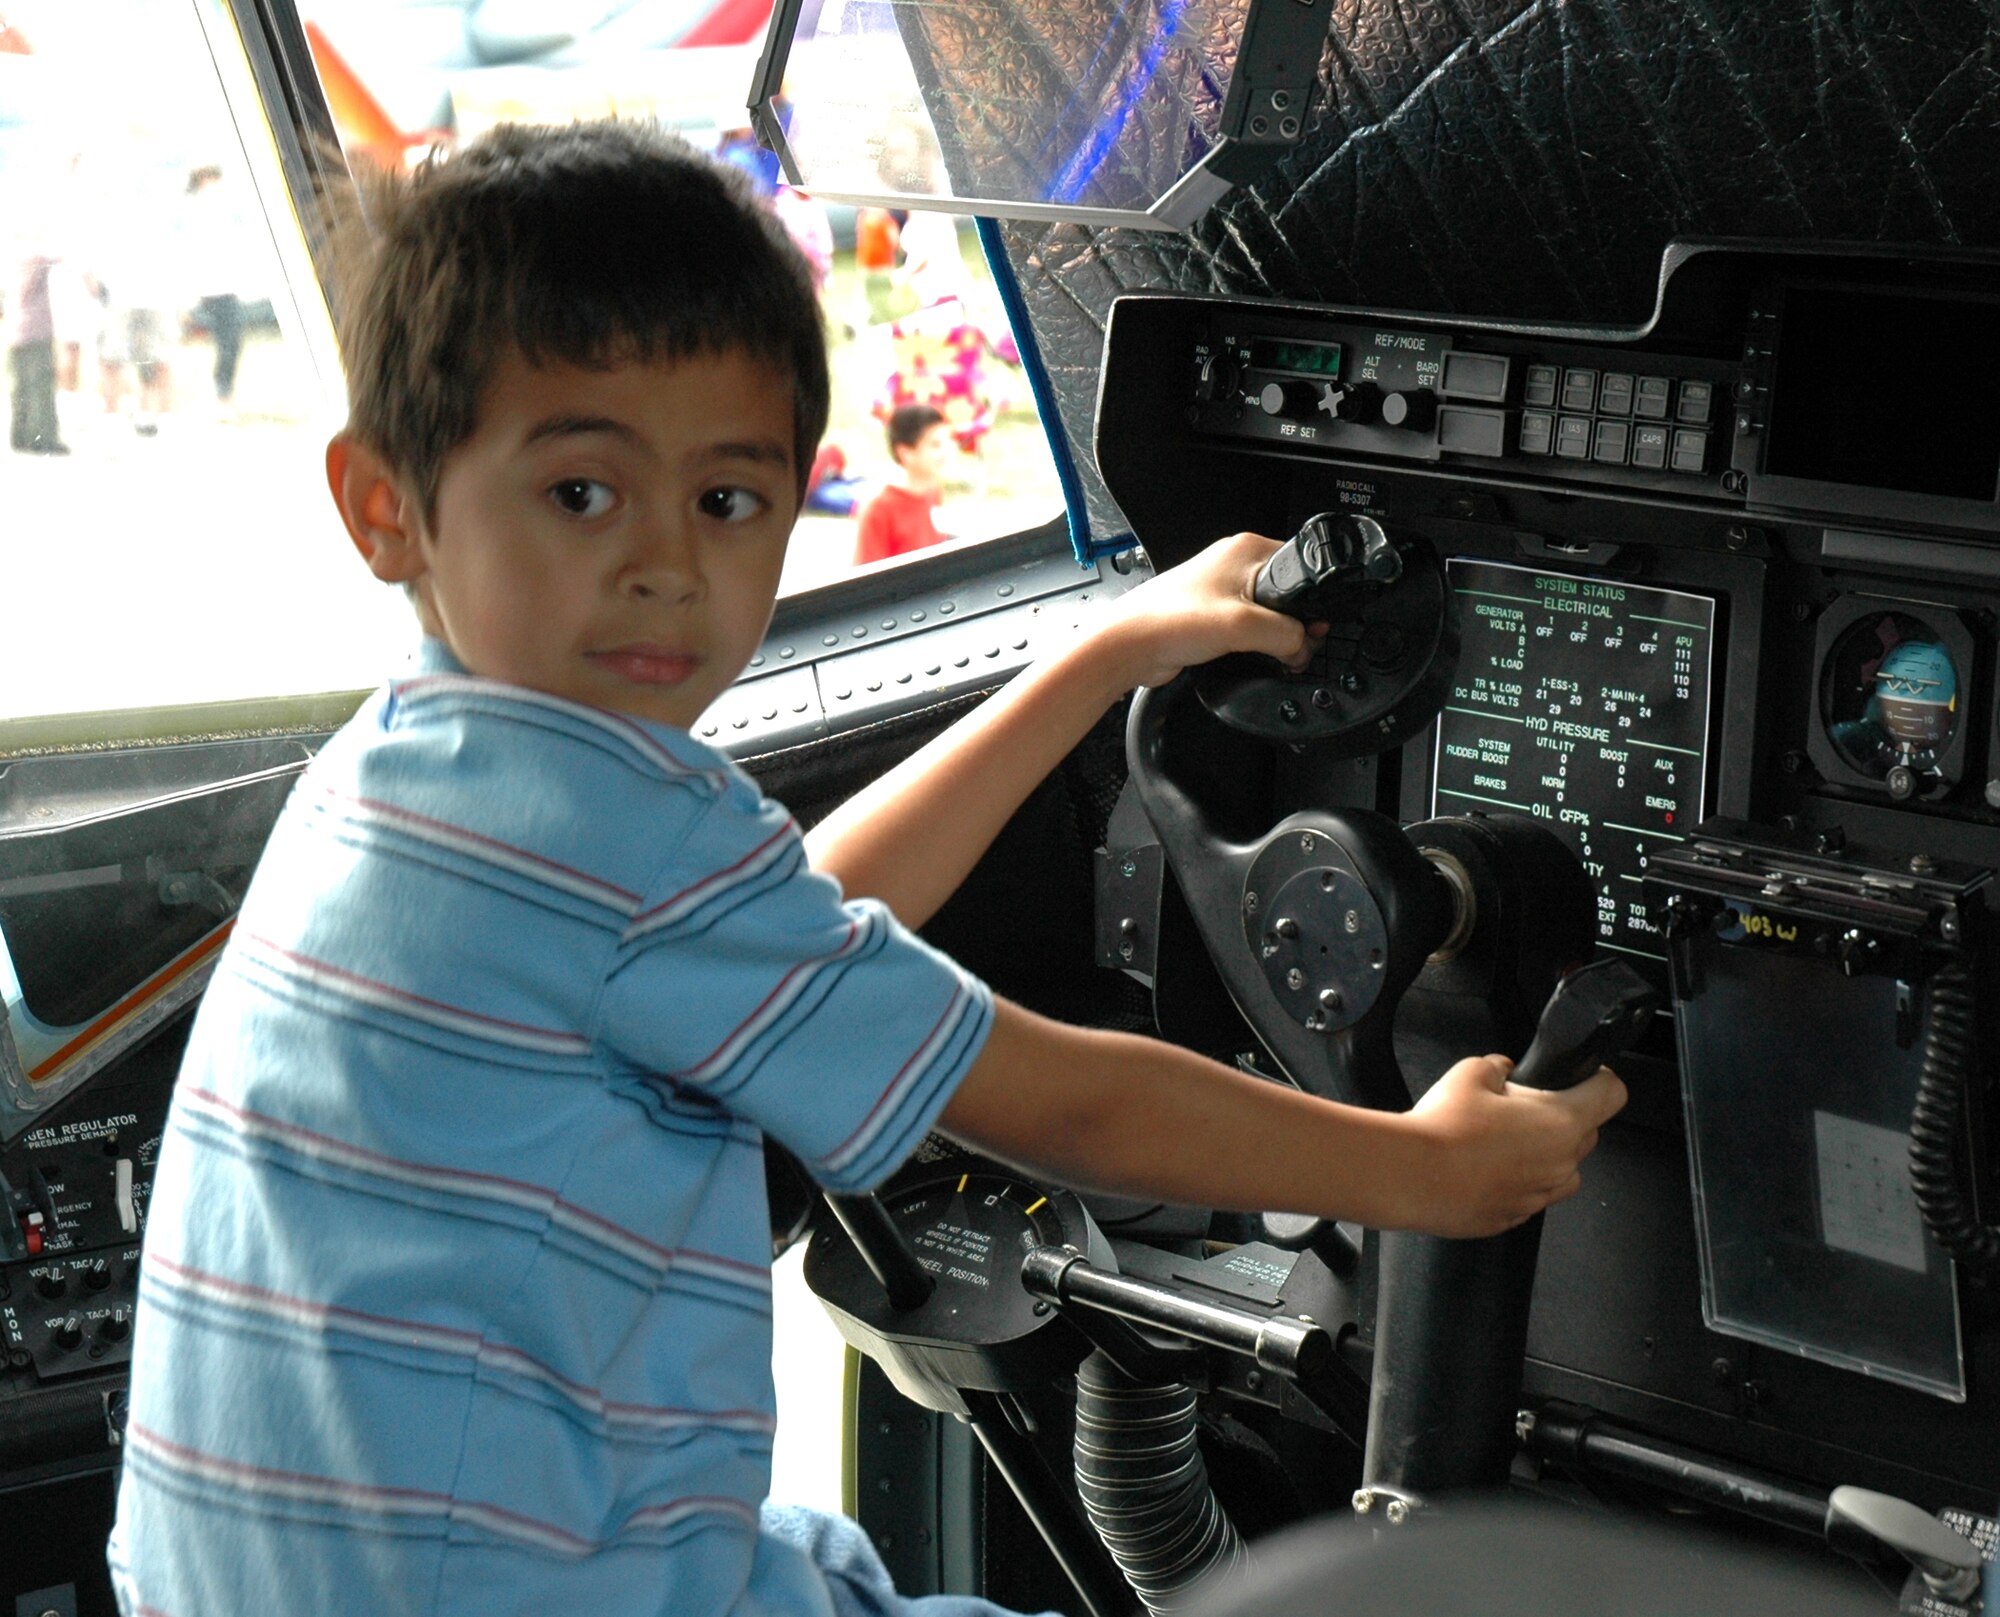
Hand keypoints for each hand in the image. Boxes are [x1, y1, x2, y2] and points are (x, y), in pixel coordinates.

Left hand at [1098, 532, 1322, 691]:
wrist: (1129, 647)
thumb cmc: (1166, 621)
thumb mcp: (1242, 626)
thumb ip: (1285, 634)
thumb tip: (1302, 647)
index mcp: (1247, 549)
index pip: (1301, 568)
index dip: (1311, 602)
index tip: (1312, 628)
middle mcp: (1235, 565)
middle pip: (1287, 595)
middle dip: (1292, 625)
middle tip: (1289, 647)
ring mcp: (1223, 591)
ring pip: (1268, 615)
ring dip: (1271, 638)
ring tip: (1263, 652)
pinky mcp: (1213, 616)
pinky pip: (1249, 629)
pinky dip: (1254, 645)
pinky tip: (1246, 656)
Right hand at [1396, 1054, 1627, 1237]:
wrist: (1410, 1175)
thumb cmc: (1443, 1127)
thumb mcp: (1471, 1071)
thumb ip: (1500, 1067)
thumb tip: (1503, 1071)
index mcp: (1560, 1122)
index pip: (1611, 1094)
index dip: (1599, 1079)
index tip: (1584, 1077)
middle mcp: (1559, 1163)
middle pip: (1587, 1133)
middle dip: (1562, 1116)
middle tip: (1520, 1106)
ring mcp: (1538, 1195)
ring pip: (1561, 1169)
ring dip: (1542, 1153)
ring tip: (1500, 1141)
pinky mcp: (1514, 1217)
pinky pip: (1529, 1194)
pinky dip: (1516, 1180)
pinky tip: (1482, 1167)